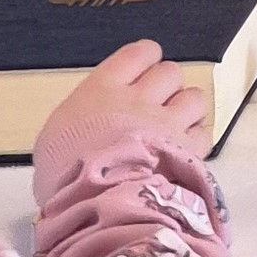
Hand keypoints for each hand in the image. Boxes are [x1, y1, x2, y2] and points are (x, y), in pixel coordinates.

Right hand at [34, 39, 209, 192]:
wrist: (95, 202)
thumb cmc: (63, 175)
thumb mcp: (53, 140)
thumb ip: (76, 121)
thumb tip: (81, 126)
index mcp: (102, 90)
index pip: (137, 54)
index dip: (146, 58)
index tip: (146, 67)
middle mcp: (139, 99)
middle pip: (170, 72)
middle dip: (168, 85)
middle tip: (158, 104)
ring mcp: (167, 122)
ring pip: (194, 97)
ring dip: (188, 108)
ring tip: (177, 124)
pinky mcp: (188, 149)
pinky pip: (203, 131)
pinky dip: (197, 137)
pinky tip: (186, 148)